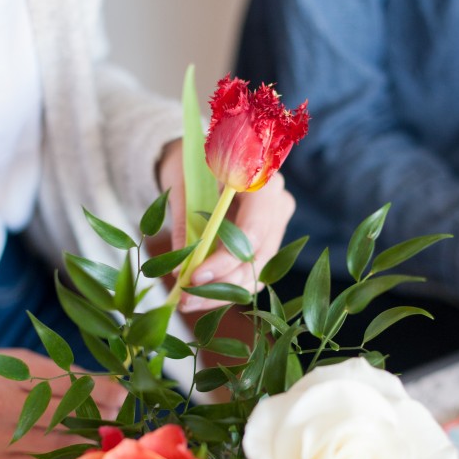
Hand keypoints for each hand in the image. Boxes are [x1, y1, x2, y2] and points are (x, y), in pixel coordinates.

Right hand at [0, 349, 124, 458]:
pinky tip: (81, 450)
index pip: (66, 383)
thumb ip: (51, 371)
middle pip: (67, 417)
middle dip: (101, 416)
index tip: (123, 391)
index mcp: (5, 375)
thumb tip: (100, 384)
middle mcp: (1, 410)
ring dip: (89, 441)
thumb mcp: (7, 360)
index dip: (100, 389)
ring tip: (107, 432)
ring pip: (58, 446)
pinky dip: (65, 458)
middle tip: (121, 413)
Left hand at [158, 139, 295, 311]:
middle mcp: (277, 205)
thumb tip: (181, 270)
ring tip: (187, 301)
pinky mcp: (265, 242)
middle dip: (221, 285)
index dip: (225, 260)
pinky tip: (199, 295)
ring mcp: (275, 226)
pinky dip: (225, 288)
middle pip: (257, 259)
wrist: (201, 158)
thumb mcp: (184, 187)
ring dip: (222, 294)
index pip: (253, 232)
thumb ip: (186, 225)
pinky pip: (251, 274)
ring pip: (256, 273)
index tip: (193, 276)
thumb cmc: (193, 163)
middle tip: (184, 298)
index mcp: (263, 182)